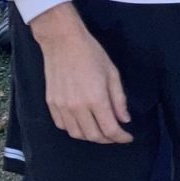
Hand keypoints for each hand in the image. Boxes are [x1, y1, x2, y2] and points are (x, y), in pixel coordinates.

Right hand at [32, 3, 131, 143]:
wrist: (62, 41)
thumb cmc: (91, 54)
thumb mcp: (112, 74)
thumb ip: (119, 99)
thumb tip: (124, 120)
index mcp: (96, 99)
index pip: (110, 129)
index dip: (121, 137)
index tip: (128, 137)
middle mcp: (77, 107)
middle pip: (94, 136)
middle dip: (108, 139)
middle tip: (116, 135)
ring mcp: (62, 106)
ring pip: (77, 134)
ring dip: (91, 136)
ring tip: (100, 130)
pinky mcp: (51, 103)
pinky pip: (63, 126)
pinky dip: (74, 130)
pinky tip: (83, 124)